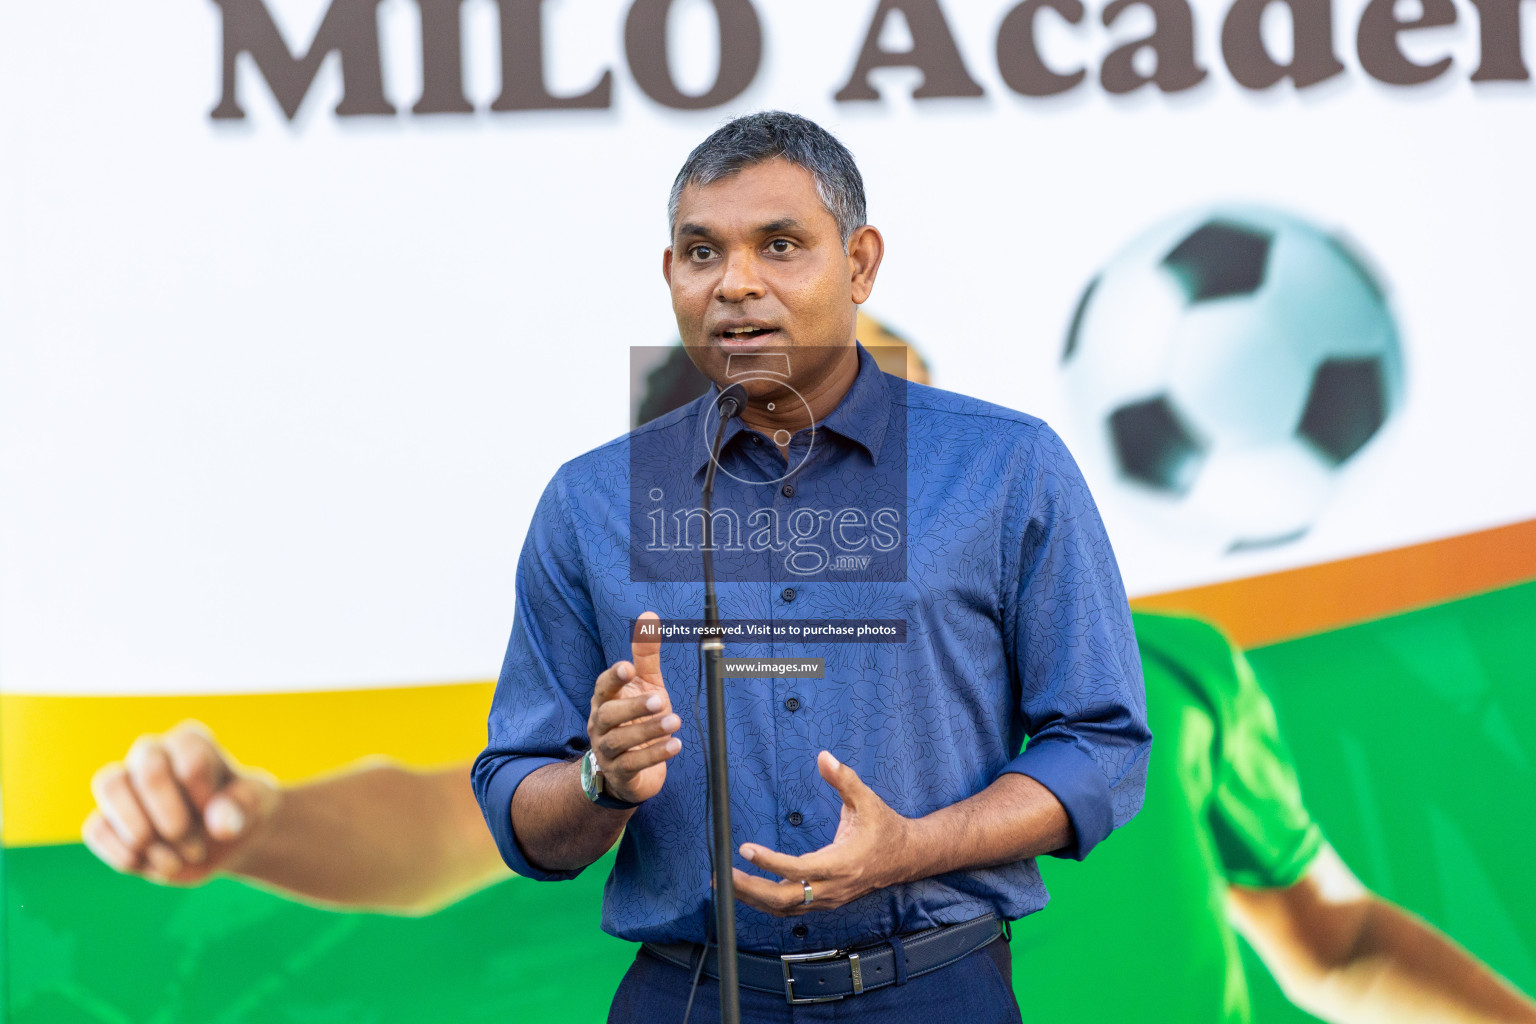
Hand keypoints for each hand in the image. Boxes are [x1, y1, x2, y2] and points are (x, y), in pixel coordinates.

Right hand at [82, 721, 278, 884]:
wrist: (225, 841)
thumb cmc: (241, 811)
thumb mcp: (257, 806)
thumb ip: (245, 806)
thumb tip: (220, 823)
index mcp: (190, 743)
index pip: (188, 755)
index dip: (203, 794)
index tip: (219, 817)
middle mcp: (152, 754)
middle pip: (148, 771)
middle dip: (172, 818)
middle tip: (195, 848)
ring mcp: (125, 786)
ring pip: (110, 786)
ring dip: (141, 832)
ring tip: (172, 863)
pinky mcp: (107, 820)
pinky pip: (95, 828)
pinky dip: (122, 853)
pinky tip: (150, 866)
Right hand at [586, 611, 681, 804]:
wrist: (631, 771)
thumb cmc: (638, 719)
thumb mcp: (645, 685)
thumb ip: (645, 655)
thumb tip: (649, 615)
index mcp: (604, 701)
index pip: (602, 687)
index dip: (613, 677)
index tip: (629, 667)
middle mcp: (600, 726)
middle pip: (607, 716)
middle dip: (633, 707)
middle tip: (660, 699)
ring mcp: (607, 752)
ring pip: (620, 742)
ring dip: (648, 731)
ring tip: (675, 721)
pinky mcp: (620, 774)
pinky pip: (632, 766)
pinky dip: (654, 755)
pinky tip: (676, 745)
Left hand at [732, 751, 910, 915]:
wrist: (905, 857)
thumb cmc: (884, 827)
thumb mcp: (867, 799)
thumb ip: (843, 778)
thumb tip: (823, 757)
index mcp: (842, 863)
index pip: (799, 869)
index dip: (771, 862)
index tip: (745, 849)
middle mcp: (833, 888)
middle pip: (785, 898)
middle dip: (750, 888)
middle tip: (722, 875)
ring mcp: (829, 899)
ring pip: (785, 908)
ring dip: (752, 898)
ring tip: (723, 884)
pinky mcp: (825, 902)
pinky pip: (791, 908)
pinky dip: (766, 902)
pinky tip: (747, 891)